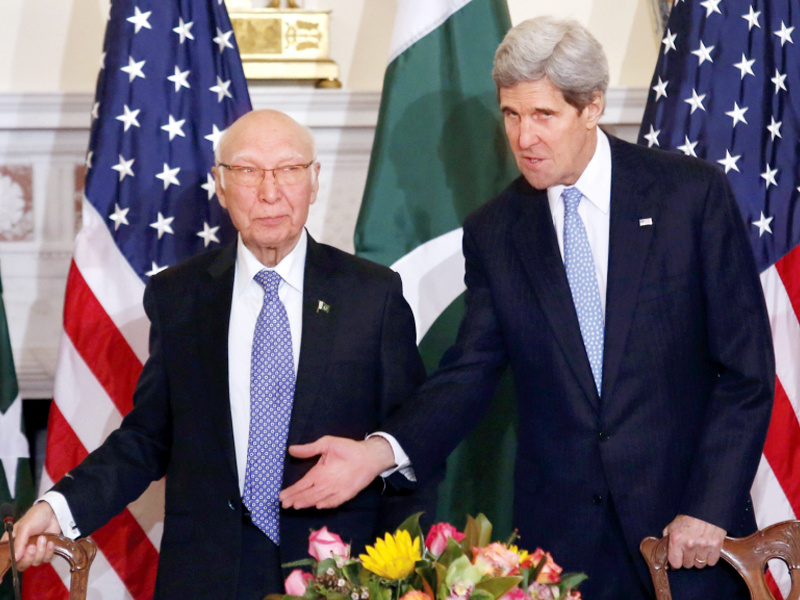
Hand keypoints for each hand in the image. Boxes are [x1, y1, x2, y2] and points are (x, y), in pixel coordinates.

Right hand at [0, 502, 61, 569]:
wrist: (54, 512)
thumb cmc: (35, 517)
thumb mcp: (25, 527)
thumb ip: (19, 543)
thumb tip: (14, 559)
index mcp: (11, 544)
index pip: (5, 559)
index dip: (4, 568)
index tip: (0, 579)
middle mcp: (21, 550)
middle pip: (21, 565)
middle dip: (28, 557)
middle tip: (32, 547)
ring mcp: (34, 551)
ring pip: (35, 562)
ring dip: (40, 551)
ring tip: (42, 538)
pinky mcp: (45, 551)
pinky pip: (46, 559)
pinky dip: (49, 551)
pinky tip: (50, 542)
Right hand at [279, 436, 395, 509]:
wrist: (367, 454)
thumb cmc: (347, 449)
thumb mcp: (326, 445)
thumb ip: (310, 449)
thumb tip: (291, 449)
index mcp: (318, 473)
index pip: (302, 484)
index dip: (292, 490)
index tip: (281, 496)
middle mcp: (324, 483)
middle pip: (307, 493)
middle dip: (296, 499)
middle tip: (285, 504)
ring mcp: (334, 489)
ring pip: (317, 498)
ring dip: (307, 502)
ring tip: (296, 505)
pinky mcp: (346, 493)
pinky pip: (335, 500)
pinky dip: (327, 503)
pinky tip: (319, 505)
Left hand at [662, 514, 725, 568]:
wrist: (706, 509)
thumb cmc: (689, 516)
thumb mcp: (673, 525)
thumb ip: (667, 537)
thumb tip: (664, 549)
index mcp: (676, 539)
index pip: (675, 563)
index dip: (676, 561)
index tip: (678, 558)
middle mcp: (689, 544)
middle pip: (688, 565)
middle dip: (688, 559)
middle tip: (689, 551)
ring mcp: (703, 546)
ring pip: (700, 565)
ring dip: (699, 559)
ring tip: (698, 549)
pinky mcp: (715, 546)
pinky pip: (711, 562)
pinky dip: (709, 558)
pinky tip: (707, 550)